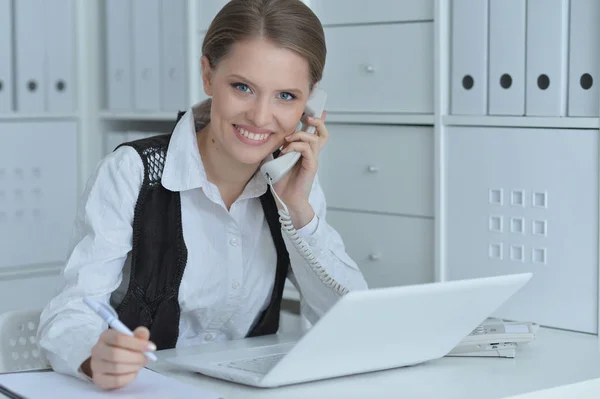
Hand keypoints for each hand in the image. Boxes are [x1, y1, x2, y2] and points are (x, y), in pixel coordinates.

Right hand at [81, 326, 155, 389]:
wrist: (109, 362)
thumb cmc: (122, 348)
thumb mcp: (131, 339)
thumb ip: (139, 335)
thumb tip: (143, 333)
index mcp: (106, 336)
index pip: (119, 338)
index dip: (137, 343)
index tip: (151, 347)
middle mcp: (97, 350)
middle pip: (116, 354)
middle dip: (136, 357)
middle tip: (146, 358)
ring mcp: (96, 365)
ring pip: (116, 368)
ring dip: (133, 367)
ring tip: (140, 364)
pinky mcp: (99, 379)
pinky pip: (116, 380)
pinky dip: (129, 377)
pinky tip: (133, 372)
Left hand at [273, 111, 328, 228]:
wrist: (288, 200)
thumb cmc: (283, 183)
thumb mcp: (277, 160)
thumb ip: (278, 148)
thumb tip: (269, 136)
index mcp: (305, 152)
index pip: (315, 133)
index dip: (317, 121)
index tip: (311, 110)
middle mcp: (311, 154)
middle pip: (322, 133)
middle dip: (317, 121)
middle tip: (307, 117)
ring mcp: (312, 160)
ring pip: (314, 139)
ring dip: (299, 135)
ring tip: (287, 139)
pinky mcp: (311, 166)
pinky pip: (307, 150)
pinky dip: (296, 146)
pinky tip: (286, 151)